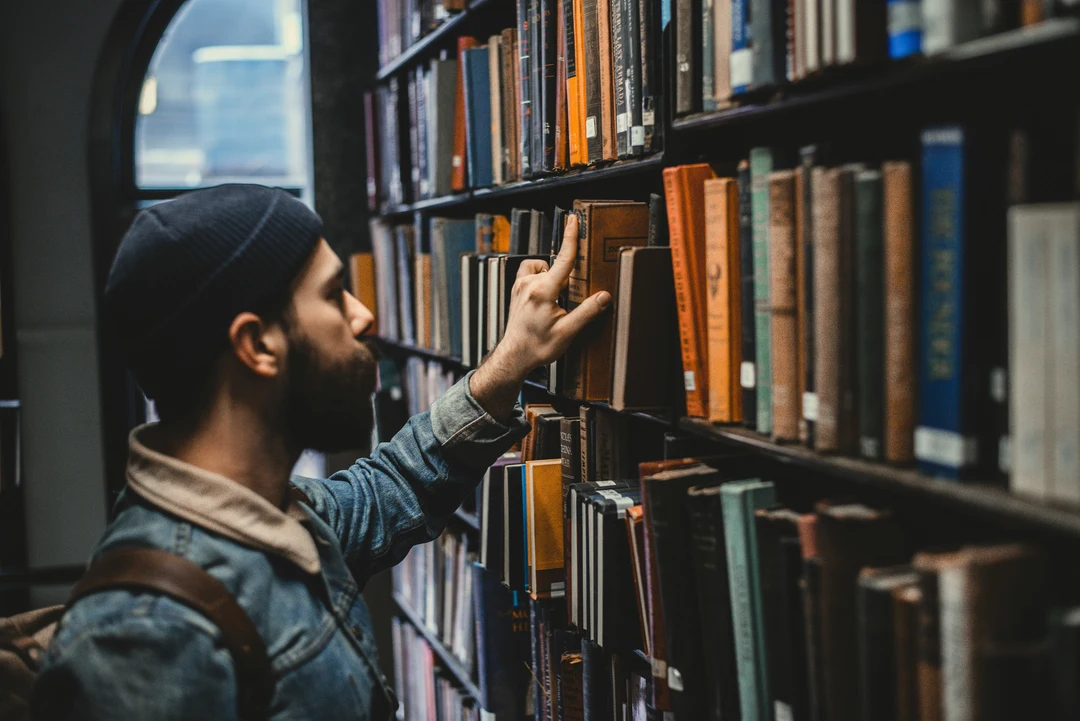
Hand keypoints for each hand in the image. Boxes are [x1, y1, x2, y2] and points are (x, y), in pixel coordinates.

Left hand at [469, 213, 611, 420]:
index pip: (563, 259)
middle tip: (567, 301)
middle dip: (567, 278)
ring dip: (552, 277)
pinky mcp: (516, 289)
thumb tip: (604, 296)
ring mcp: (520, 286)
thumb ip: (587, 312)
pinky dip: (541, 278)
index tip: (574, 220)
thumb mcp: (567, 332)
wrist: (515, 355)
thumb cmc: (538, 346)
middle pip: (556, 267)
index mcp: (543, 292)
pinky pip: (531, 273)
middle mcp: (529, 284)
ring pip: (542, 268)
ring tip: (556, 299)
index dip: (571, 238)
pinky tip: (545, 295)